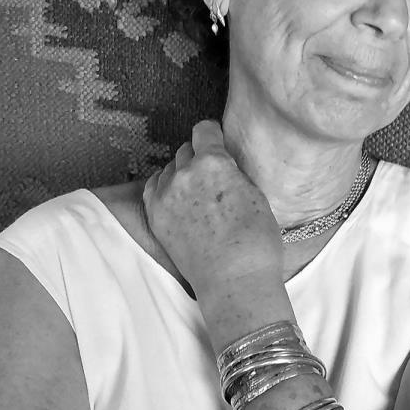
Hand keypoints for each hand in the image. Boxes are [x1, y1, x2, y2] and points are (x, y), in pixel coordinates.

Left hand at [142, 120, 284, 300]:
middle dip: (198, 157)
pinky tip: (177, 198)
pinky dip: (164, 188)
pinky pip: (153, 187)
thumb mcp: (256, 195)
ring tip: (197, 192)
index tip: (217, 140)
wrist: (234, 279)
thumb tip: (225, 167)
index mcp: (213, 162)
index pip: (204, 130)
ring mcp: (165, 195)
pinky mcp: (155, 216)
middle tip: (212, 174)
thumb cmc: (255, 242)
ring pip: (169, 169)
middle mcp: (185, 173)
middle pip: (185, 150)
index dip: (213, 134)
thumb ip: (233, 173)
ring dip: (182, 174)